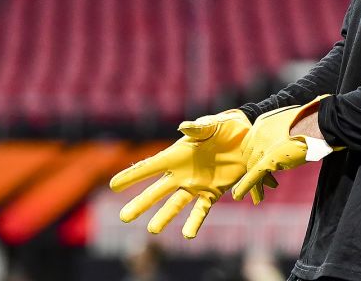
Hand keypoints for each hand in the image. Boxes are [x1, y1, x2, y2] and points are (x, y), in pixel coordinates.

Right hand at [109, 109, 276, 237]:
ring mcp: (195, 184)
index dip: (132, 176)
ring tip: (153, 231)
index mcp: (177, 155)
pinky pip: (201, 210)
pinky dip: (195, 222)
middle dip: (141, 203)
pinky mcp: (212, 192)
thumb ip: (198, 128)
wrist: (248, 138)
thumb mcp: (212, 125)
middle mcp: (182, 173)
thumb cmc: (226, 127)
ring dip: (164, 217)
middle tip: (123, 217)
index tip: (113, 185)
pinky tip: (188, 235)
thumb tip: (183, 127)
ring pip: (175, 204)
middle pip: (157, 191)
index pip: (150, 167)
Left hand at [231, 95, 339, 200]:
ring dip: (253, 184)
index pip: (251, 144)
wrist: (318, 123)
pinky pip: (253, 175)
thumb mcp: (292, 125)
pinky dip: (245, 186)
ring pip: (251, 168)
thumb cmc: (311, 123)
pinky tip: (238, 196)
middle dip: (256, 170)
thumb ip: (284, 134)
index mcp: (262, 123)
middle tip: (266, 182)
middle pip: (250, 157)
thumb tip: (289, 142)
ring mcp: (262, 146)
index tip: (264, 166)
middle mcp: (258, 133)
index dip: (256, 157)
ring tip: (257, 197)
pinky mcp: (269, 159)